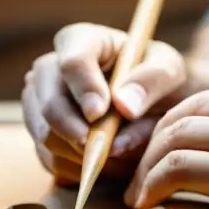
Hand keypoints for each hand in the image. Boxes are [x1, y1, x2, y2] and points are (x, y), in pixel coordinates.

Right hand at [22, 22, 187, 185]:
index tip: (99, 113)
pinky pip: (48, 157)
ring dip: (82, 155)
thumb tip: (124, 106)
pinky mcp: (39, 132)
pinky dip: (77, 168)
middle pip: (50, 104)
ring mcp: (38, 101)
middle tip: (108, 151)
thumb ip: (152, 81)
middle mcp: (50, 68)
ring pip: (46, 135)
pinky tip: (106, 164)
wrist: (151, 105)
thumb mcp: (169, 71)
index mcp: (81, 40)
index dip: (84, 90)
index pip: (72, 62)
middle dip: (78, 132)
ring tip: (120, 157)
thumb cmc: (158, 79)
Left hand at [124, 88, 208, 208]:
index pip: (203, 102)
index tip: (157, 150)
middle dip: (150, 145)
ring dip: (146, 169)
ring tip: (138, 193)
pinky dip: (154, 186)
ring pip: (175, 143)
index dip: (171, 125)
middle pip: (182, 118)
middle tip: (138, 173)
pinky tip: (148, 202)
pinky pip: (181, 174)